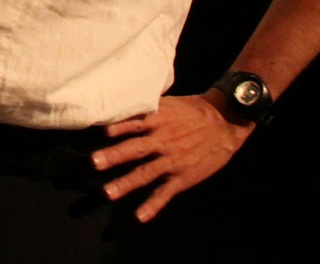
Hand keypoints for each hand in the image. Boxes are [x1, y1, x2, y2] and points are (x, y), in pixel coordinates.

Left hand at [90, 92, 254, 222]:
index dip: (119, 127)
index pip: (135, 123)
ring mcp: (172, 161)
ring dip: (126, 183)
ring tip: (107, 193)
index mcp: (159, 120)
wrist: (224, 122)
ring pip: (145, 173)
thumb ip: (146, 109)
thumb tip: (119, 105)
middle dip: (114, 156)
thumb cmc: (192, 110)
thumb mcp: (169, 104)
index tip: (101, 131)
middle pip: (135, 149)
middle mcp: (163, 140)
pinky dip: (153, 205)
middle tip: (94, 162)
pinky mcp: (182, 177)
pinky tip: (140, 216)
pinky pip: (165, 193)